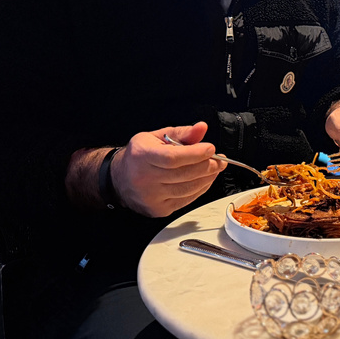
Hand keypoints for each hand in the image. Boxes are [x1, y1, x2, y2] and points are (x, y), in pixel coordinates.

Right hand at [110, 122, 224, 217]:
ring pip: (188, 189)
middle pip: (184, 174)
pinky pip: (186, 200)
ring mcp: (151, 197)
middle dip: (207, 166)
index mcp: (141, 156)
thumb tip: (201, 128)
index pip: (172, 158)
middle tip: (220, 159)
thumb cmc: (139, 156)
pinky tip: (205, 180)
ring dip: (207, 178)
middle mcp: (144, 179)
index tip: (211, 149)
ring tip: (215, 168)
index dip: (195, 154)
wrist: (119, 179)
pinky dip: (200, 189)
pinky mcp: (158, 210)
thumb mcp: (156, 137)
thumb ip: (181, 133)